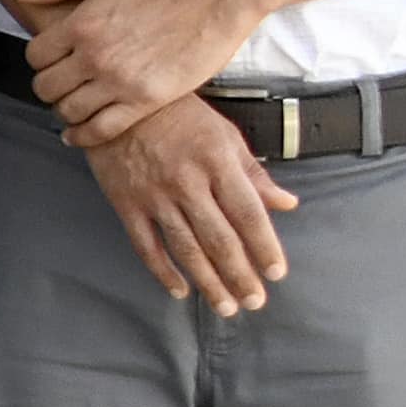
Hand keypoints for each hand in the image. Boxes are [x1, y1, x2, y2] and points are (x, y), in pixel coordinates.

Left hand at [12, 0, 258, 148]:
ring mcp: (119, 81)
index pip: (35, 57)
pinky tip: (77, 134)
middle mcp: (94, 56)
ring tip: (73, 105)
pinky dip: (83, 136)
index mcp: (80, 25)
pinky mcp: (145, 100)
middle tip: (61, 85)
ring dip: (65, 110)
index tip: (52, 61)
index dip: (40, 60)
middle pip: (46, 87)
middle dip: (49, 87)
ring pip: (68, 111)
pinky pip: (101, 130)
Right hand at [80, 95, 297, 315]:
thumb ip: (254, 173)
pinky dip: (163, 270)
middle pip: (219, 238)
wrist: (118, 100)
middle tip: (255, 302)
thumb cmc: (180, 116)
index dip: (264, 246)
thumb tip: (286, 203)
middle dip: (240, 274)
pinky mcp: (126, 202)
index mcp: (217, 162)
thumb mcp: (224, 136)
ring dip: (208, 281)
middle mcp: (187, 182)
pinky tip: (180, 290)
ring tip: (226, 306)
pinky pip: (146, 244)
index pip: (248, 213)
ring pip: (186, 248)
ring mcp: (154, 195)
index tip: (276, 272)